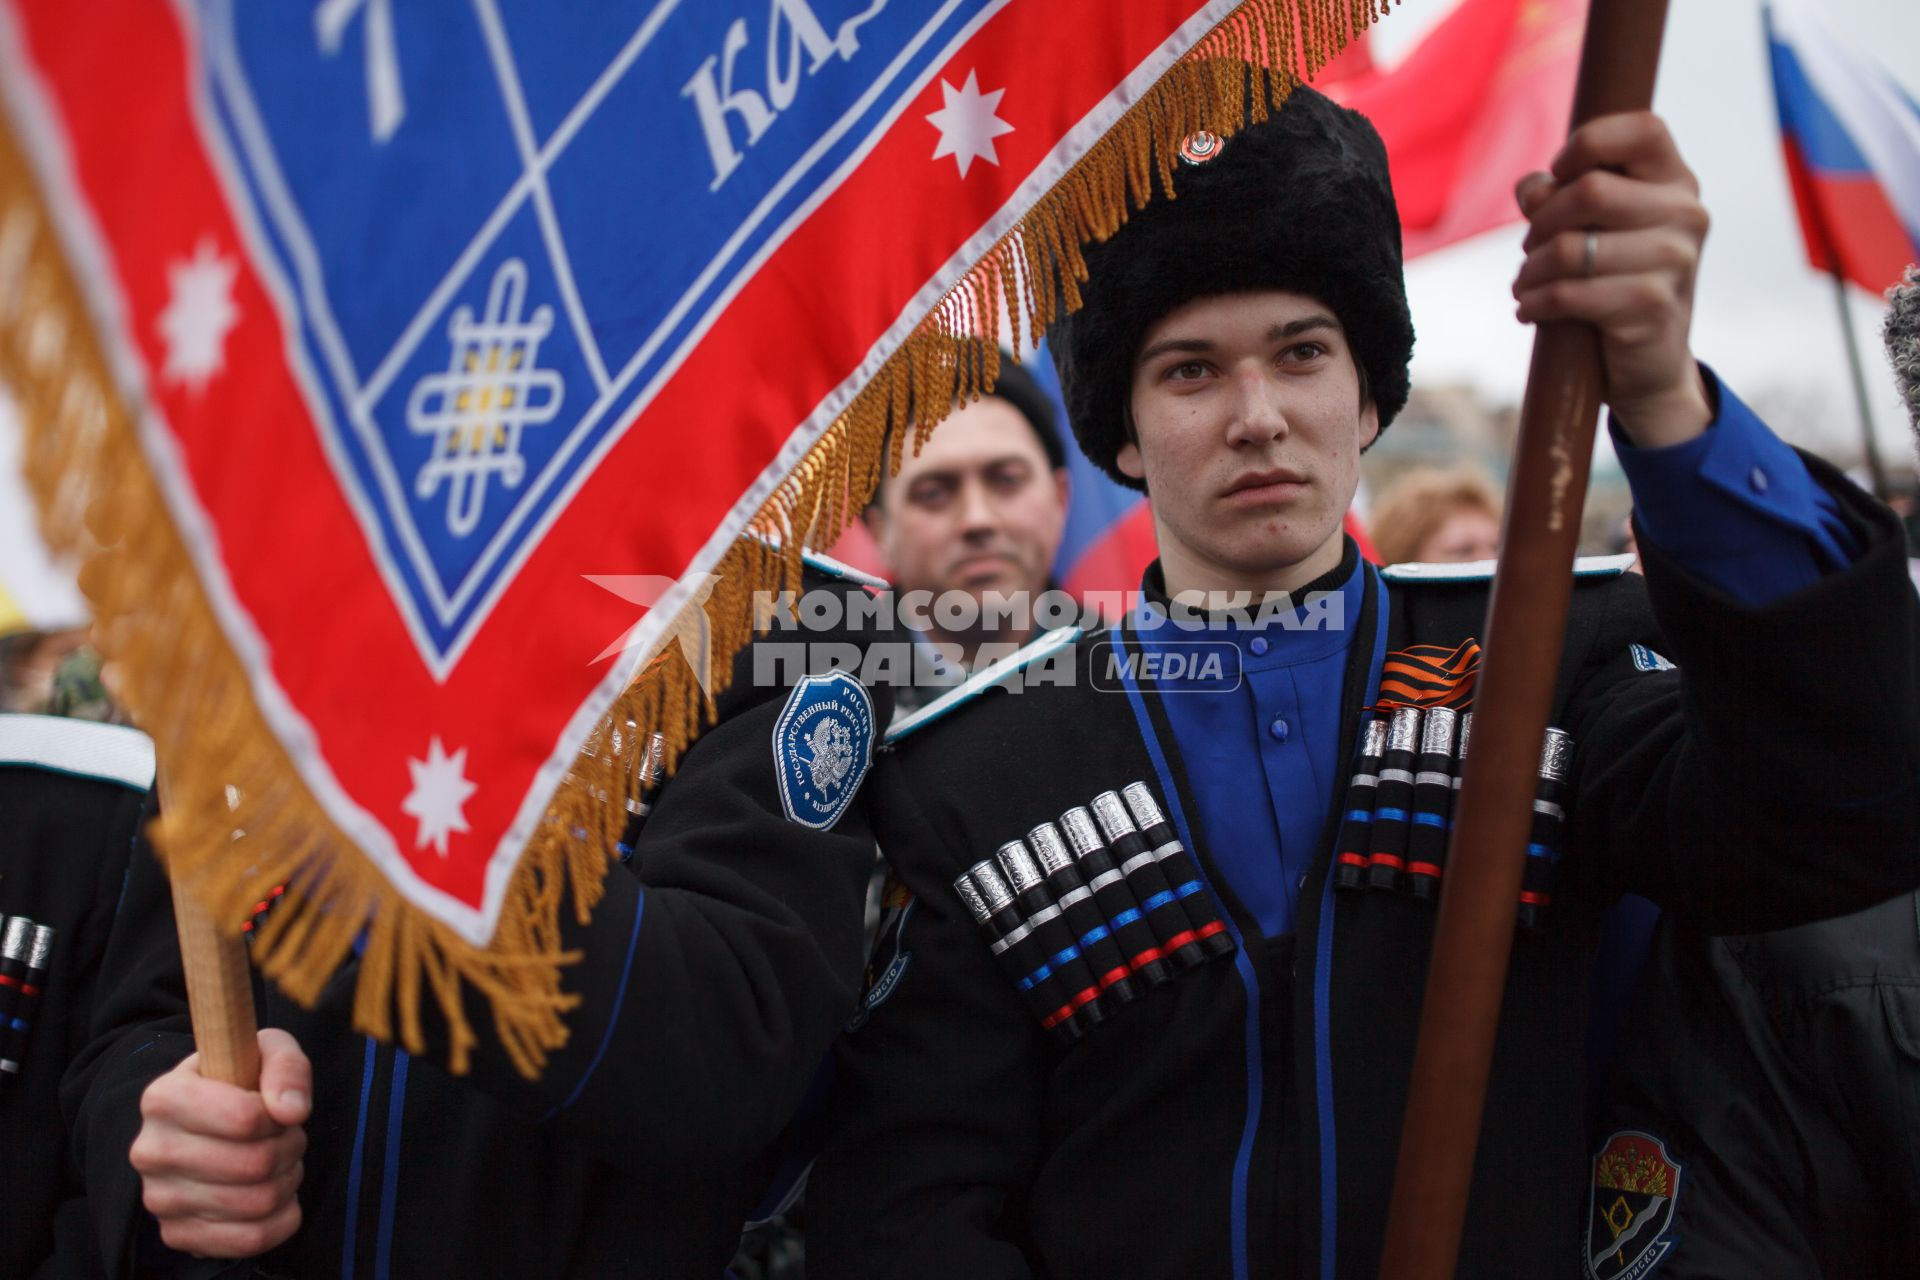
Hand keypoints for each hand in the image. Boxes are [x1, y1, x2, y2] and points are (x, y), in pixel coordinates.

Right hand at [130, 1028, 310, 1257]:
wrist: (204, 1125)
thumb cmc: (238, 1084)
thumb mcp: (265, 1053)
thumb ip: (286, 1067)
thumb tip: (291, 1111)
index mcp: (164, 1098)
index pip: (245, 1118)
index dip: (279, 1116)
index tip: (276, 1110)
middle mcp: (151, 1150)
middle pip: (256, 1164)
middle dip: (290, 1148)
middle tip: (285, 1137)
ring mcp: (159, 1198)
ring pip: (258, 1202)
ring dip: (287, 1180)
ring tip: (277, 1161)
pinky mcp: (177, 1234)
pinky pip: (251, 1239)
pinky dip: (282, 1217)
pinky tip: (274, 1194)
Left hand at [1512, 111, 1713, 447]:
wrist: (1652, 364)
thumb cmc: (1614, 283)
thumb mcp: (1592, 231)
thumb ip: (1560, 197)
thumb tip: (1532, 186)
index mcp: (1676, 182)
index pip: (1643, 127)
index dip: (1587, 142)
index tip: (1559, 174)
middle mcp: (1686, 214)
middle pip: (1589, 190)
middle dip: (1541, 223)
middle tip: (1529, 250)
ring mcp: (1676, 260)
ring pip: (1570, 247)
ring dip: (1530, 271)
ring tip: (1525, 285)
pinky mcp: (1652, 305)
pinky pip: (1570, 293)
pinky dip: (1535, 302)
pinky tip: (1529, 310)